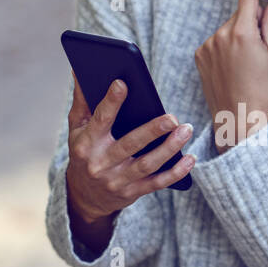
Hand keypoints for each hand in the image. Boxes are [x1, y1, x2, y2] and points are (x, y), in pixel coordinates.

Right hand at [65, 73, 195, 223]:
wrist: (84, 196)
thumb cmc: (84, 153)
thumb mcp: (77, 129)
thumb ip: (82, 101)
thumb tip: (78, 70)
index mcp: (86, 143)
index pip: (100, 120)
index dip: (111, 102)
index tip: (122, 83)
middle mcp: (100, 163)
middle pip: (129, 144)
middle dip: (152, 131)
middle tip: (172, 117)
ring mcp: (117, 180)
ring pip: (147, 164)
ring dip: (169, 148)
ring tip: (186, 130)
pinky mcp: (132, 193)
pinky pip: (157, 183)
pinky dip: (175, 172)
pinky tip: (190, 159)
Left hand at [194, 0, 267, 149]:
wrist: (239, 120)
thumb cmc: (262, 92)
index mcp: (241, 33)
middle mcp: (220, 36)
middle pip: (241, 13)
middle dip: (257, 20)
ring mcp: (207, 46)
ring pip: (229, 27)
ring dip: (242, 34)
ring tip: (253, 59)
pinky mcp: (200, 56)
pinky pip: (217, 40)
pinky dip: (229, 45)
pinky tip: (237, 65)